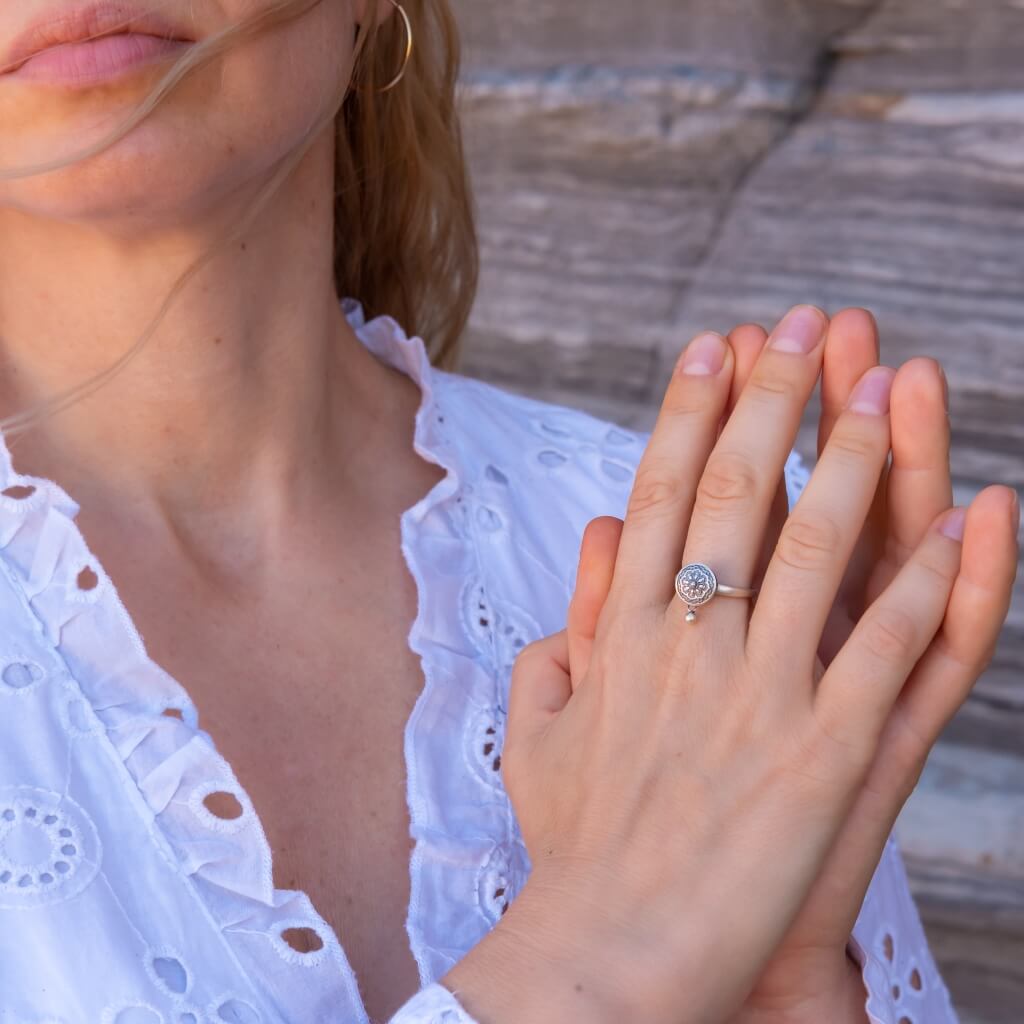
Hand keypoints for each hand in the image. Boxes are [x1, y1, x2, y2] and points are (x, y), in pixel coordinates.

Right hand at [442, 305, 1015, 1023]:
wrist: (608, 952)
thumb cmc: (575, 845)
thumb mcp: (539, 732)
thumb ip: (563, 636)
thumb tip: (591, 548)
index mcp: (624, 634)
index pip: (659, 493)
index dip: (689, 411)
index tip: (715, 344)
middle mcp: (689, 644)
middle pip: (736, 495)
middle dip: (774, 398)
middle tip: (804, 323)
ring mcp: (760, 695)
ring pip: (818, 550)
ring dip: (859, 460)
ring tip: (889, 385)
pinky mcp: (825, 754)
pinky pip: (888, 650)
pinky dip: (930, 581)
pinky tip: (963, 521)